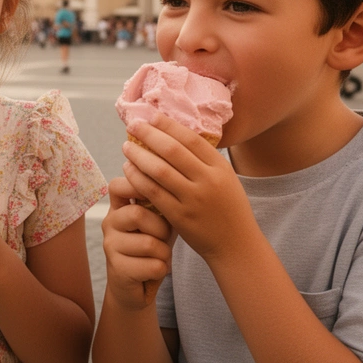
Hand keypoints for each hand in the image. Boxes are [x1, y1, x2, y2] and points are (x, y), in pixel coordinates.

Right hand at [100, 175, 174, 309]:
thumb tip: (171, 181)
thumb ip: (161, 203)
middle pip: (137, 214)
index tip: (156, 196)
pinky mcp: (118, 269)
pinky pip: (153, 266)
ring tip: (160, 256)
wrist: (139, 286)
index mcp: (118, 207)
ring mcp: (110, 246)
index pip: (117, 186)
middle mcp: (109, 223)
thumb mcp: (158, 222)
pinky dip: (162, 269)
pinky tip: (155, 270)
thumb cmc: (153, 248)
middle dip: (161, 228)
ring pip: (149, 244)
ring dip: (164, 253)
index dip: (137, 186)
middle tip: (163, 238)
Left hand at [123, 115, 258, 265]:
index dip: (169, 125)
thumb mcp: (225, 179)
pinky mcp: (180, 216)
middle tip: (132, 125)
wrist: (236, 245)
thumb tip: (176, 135)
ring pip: (159, 170)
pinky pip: (153, 192)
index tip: (151, 116)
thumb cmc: (228, 209)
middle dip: (149, 135)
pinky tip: (128, 170)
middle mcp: (208, 181)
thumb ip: (205, 161)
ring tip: (126, 147)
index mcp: (221, 167)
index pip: (191, 139)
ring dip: (139, 156)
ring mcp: (193, 199)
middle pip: (173, 150)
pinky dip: (138, 178)